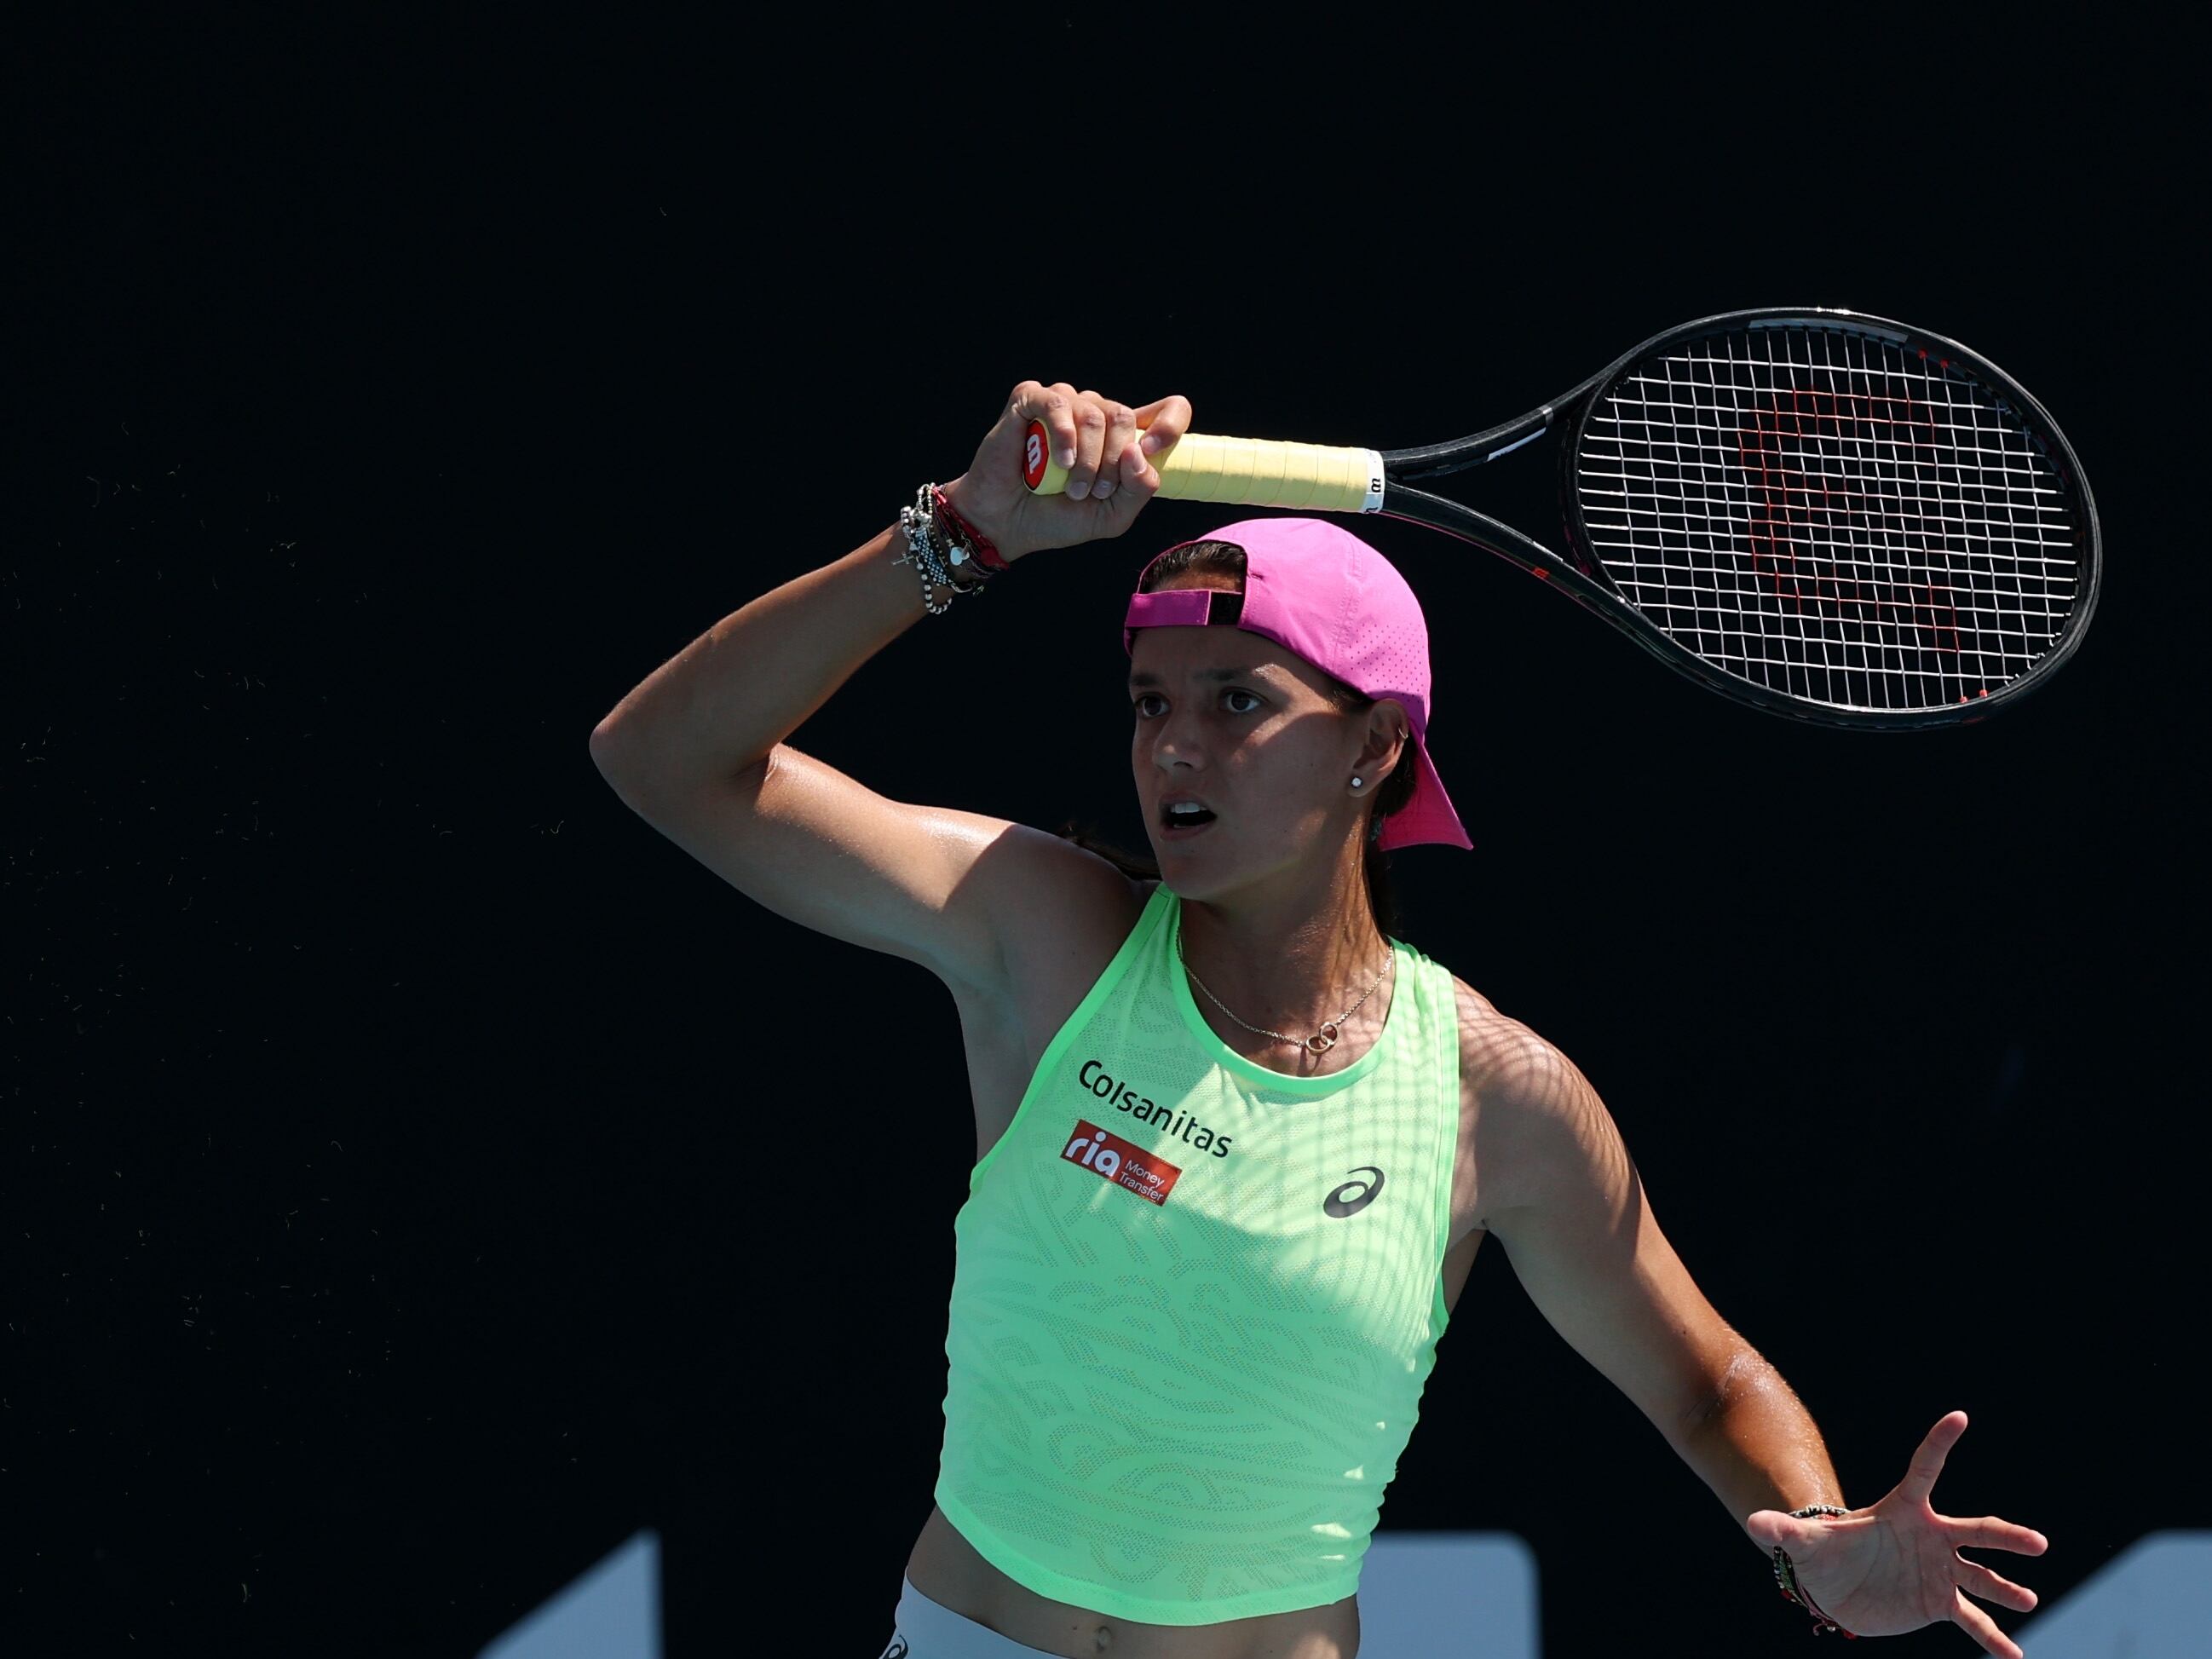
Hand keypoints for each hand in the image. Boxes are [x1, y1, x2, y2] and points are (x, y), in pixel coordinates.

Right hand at [938, 381, 1192, 562]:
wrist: (1006, 525)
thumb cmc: (1057, 518)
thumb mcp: (1111, 516)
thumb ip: (1138, 490)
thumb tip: (1140, 454)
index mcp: (1119, 437)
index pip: (1168, 409)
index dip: (1171, 423)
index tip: (1153, 450)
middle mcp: (1093, 414)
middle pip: (1124, 415)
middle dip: (1113, 461)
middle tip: (1093, 491)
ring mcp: (1061, 405)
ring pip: (1094, 411)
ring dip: (1087, 458)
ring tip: (1072, 488)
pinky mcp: (1029, 401)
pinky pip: (1058, 402)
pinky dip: (1063, 435)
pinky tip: (1059, 460)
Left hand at [1747, 1412, 2047, 1658]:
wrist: (1836, 1588)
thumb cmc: (1825, 1552)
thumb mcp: (1803, 1541)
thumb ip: (1784, 1530)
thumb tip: (1754, 1524)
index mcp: (1902, 1509)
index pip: (1923, 1469)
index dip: (1937, 1443)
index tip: (1958, 1416)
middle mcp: (1931, 1537)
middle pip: (1975, 1530)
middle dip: (2006, 1536)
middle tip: (2037, 1543)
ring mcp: (1940, 1571)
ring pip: (1982, 1577)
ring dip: (2006, 1589)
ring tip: (2027, 1600)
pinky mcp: (1940, 1604)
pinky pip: (1972, 1621)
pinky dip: (1993, 1639)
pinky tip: (2015, 1657)